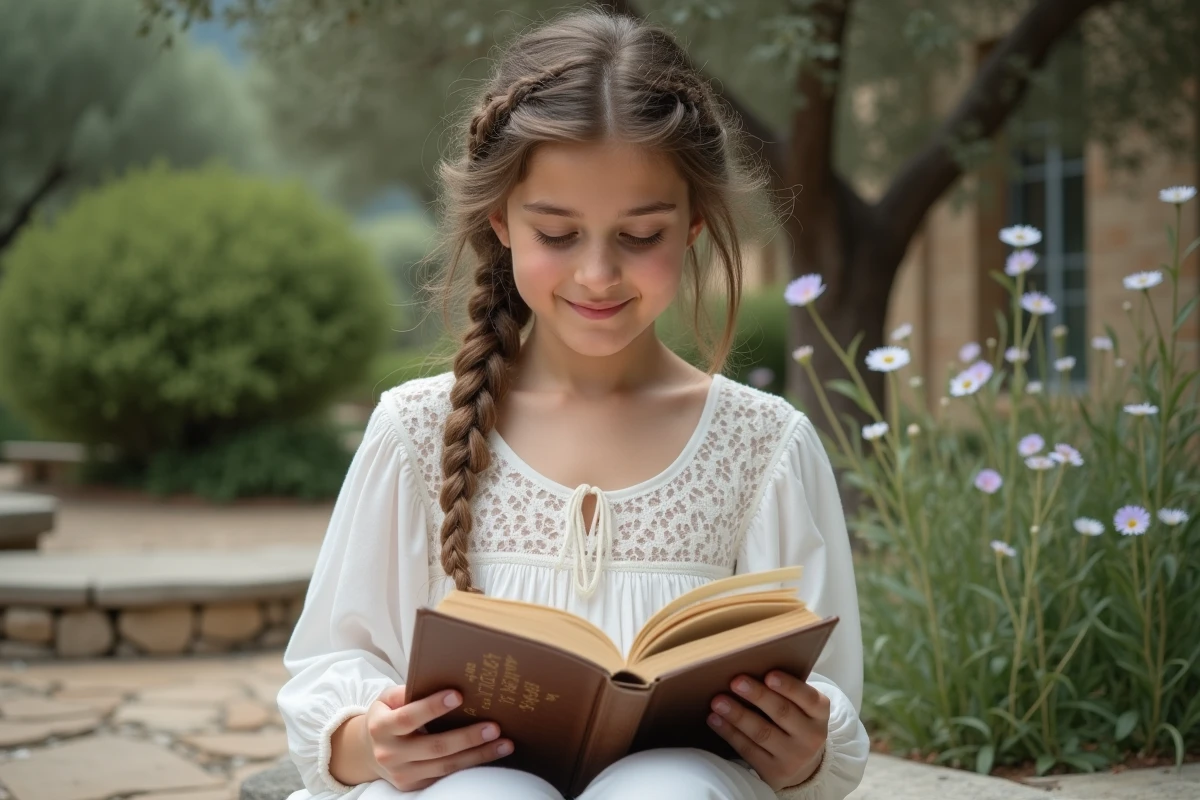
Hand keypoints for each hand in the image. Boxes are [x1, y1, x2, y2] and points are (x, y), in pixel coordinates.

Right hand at [363, 684, 514, 790]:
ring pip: (445, 766)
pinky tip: (491, 755)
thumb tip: (441, 680)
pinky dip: (470, 765)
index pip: (408, 717)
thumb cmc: (387, 715)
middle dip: (467, 737)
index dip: (432, 707)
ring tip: (504, 743)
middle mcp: (390, 754)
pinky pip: (446, 776)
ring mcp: (403, 774)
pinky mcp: (414, 786)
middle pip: (434, 747)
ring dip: (478, 755)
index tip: (458, 695)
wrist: (369, 751)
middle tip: (494, 727)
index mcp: (381, 727)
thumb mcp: (388, 699)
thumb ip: (408, 692)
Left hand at [706, 671, 828, 789]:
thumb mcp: (801, 708)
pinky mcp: (774, 773)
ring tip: (718, 701)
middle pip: (782, 713)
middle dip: (757, 696)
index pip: (808, 698)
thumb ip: (785, 692)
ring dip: (737, 715)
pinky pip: (748, 750)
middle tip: (736, 681)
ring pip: (762, 733)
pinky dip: (729, 733)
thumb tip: (750, 668)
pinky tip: (715, 719)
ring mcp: (793, 757)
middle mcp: (811, 737)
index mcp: (819, 714)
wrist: (803, 766)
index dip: (789, 687)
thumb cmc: (795, 723)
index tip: (769, 675)